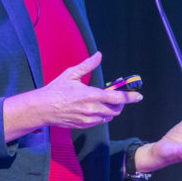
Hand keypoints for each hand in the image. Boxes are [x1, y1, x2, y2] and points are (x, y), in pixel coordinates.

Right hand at [3, 52, 141, 140]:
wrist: (42, 108)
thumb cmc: (56, 90)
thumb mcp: (71, 74)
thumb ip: (88, 65)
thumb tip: (99, 55)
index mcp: (91, 95)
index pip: (117, 97)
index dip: (130, 97)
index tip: (138, 96)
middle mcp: (92, 109)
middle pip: (116, 109)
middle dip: (120, 102)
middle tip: (117, 95)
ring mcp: (88, 119)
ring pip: (109, 116)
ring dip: (112, 109)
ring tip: (106, 100)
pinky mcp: (83, 125)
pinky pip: (100, 122)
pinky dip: (103, 115)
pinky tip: (96, 108)